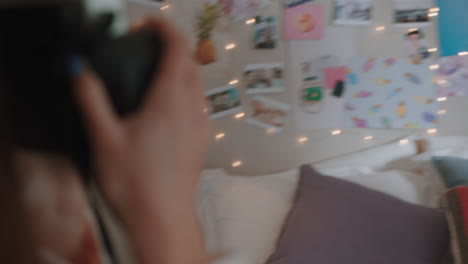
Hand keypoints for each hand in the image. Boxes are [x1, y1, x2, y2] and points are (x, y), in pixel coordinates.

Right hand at [73, 18, 210, 263]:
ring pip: (197, 83)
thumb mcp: (104, 138)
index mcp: (170, 99)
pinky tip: (166, 108)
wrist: (164, 220)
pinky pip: (199, 104)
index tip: (147, 24)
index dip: (166, 28)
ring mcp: (202, 124)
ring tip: (154, 76)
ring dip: (181, 69)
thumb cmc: (134, 181)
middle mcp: (192, 107)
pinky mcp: (203, 140)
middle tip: (145, 50)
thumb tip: (78, 68)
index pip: (179, 47)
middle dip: (172, 47)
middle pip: (190, 62)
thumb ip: (91, 99)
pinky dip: (185, 92)